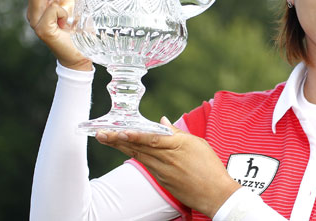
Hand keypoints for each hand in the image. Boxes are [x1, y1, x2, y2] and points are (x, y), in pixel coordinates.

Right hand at [21, 0, 91, 70]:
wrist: (80, 54)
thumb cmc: (77, 30)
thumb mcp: (69, 3)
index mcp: (36, 3)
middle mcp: (32, 11)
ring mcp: (35, 21)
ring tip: (69, 1)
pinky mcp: (42, 29)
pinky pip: (51, 8)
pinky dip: (63, 9)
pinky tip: (67, 20)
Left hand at [96, 118, 240, 217]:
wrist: (214, 194)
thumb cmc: (210, 167)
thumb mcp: (197, 143)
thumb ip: (177, 133)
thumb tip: (163, 122)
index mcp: (177, 146)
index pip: (151, 139)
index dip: (134, 135)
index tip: (119, 131)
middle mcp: (167, 159)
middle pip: (138, 147)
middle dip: (118, 140)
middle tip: (101, 133)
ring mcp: (163, 171)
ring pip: (138, 156)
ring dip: (121, 147)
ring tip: (106, 138)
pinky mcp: (162, 180)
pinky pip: (146, 164)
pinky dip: (134, 155)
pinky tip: (125, 149)